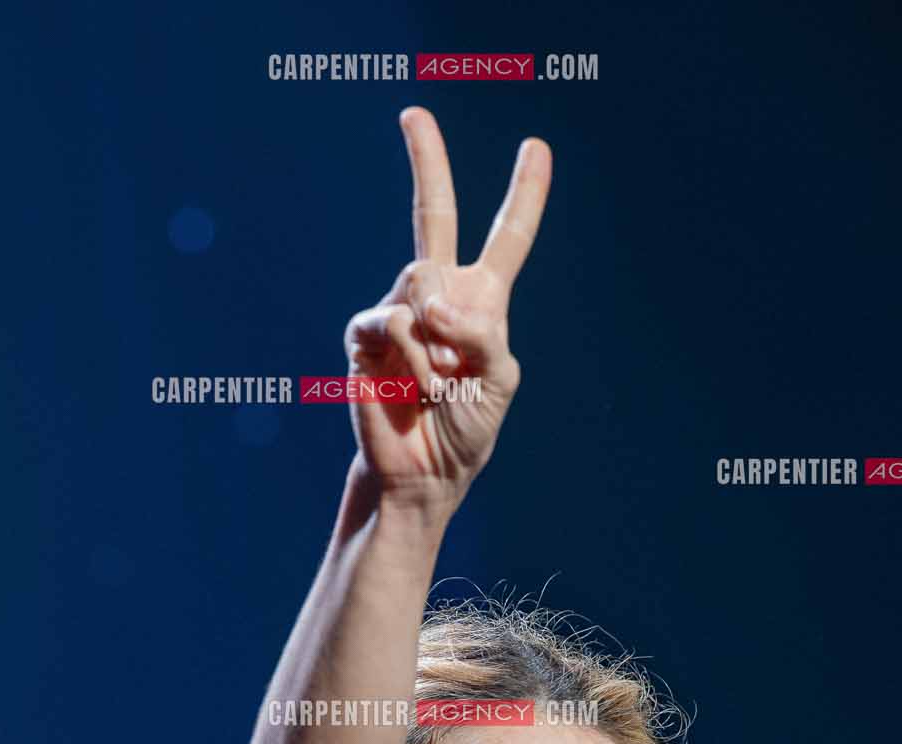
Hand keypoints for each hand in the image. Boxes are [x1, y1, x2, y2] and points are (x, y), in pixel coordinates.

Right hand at [344, 107, 549, 513]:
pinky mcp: (365, 332)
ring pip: (420, 280)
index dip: (525, 195)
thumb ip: (481, 332)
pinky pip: (395, 321)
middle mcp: (437, 293)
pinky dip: (413, 361)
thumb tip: (431, 303)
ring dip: (438, 343)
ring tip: (436, 386)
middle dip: (425, 160)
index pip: (508, 238)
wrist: (421, 472)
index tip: (537, 148)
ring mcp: (398, 307)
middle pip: (433, 214)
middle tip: (413, 112)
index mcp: (482, 300)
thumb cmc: (465, 430)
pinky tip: (415, 390)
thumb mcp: (499, 380)